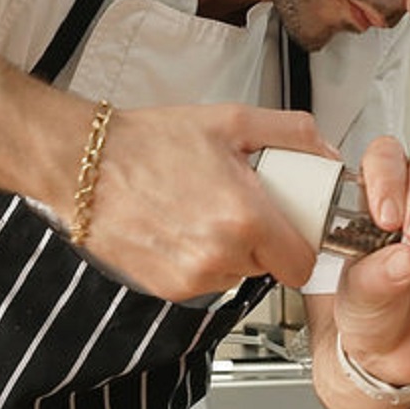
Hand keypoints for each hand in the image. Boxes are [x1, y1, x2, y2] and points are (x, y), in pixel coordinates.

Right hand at [75, 103, 339, 301]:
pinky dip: (201, 259)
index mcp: (244, 218)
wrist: (84, 165)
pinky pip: (204, 280)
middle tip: (243, 205)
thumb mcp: (230, 120)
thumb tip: (325, 152)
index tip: (292, 227)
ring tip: (206, 211)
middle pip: (269, 268)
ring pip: (236, 275)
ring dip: (232, 251)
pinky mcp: (165, 288)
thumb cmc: (149, 142)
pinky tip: (182, 226)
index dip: (301, 245)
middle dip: (265, 240)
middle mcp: (220, 256)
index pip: (302, 264)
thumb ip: (291, 133)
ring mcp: (190, 278)